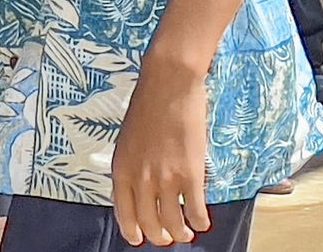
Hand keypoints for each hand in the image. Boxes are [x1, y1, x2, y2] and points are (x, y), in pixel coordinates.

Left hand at [112, 60, 210, 246]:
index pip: (123, 212)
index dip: (133, 230)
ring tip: (187, 232)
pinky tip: (202, 221)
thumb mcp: (128, 140)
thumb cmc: (148, 106)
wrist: (168, 85)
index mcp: (120, 168)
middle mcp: (139, 178)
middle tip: (168, 238)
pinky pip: (195, 211)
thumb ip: (132, 166)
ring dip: (181, 233)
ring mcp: (165, 178)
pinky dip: (200, 221)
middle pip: (149, 224)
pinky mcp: (189, 174)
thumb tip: (140, 191)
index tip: (139, 239)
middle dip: (159, 236)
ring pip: (173, 223)